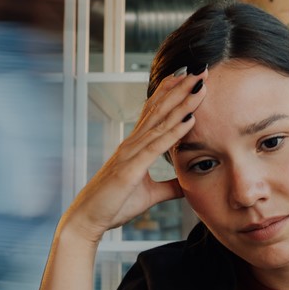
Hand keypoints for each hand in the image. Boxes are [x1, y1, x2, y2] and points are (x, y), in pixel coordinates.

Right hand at [62, 66, 205, 241]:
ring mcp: (130, 154)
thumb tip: (188, 184)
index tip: (189, 78)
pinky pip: (156, 147)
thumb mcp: (150, 195)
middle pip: (159, 109)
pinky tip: (189, 120)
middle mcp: (132, 143)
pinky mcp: (131, 169)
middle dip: (181, 88)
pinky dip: (174, 132)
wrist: (87, 219)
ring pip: (160, 122)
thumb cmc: (113, 205)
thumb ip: (170, 187)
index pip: (155, 112)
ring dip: (182, 103)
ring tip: (198, 86)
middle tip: (200, 70)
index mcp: (134, 146)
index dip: (172, 93)